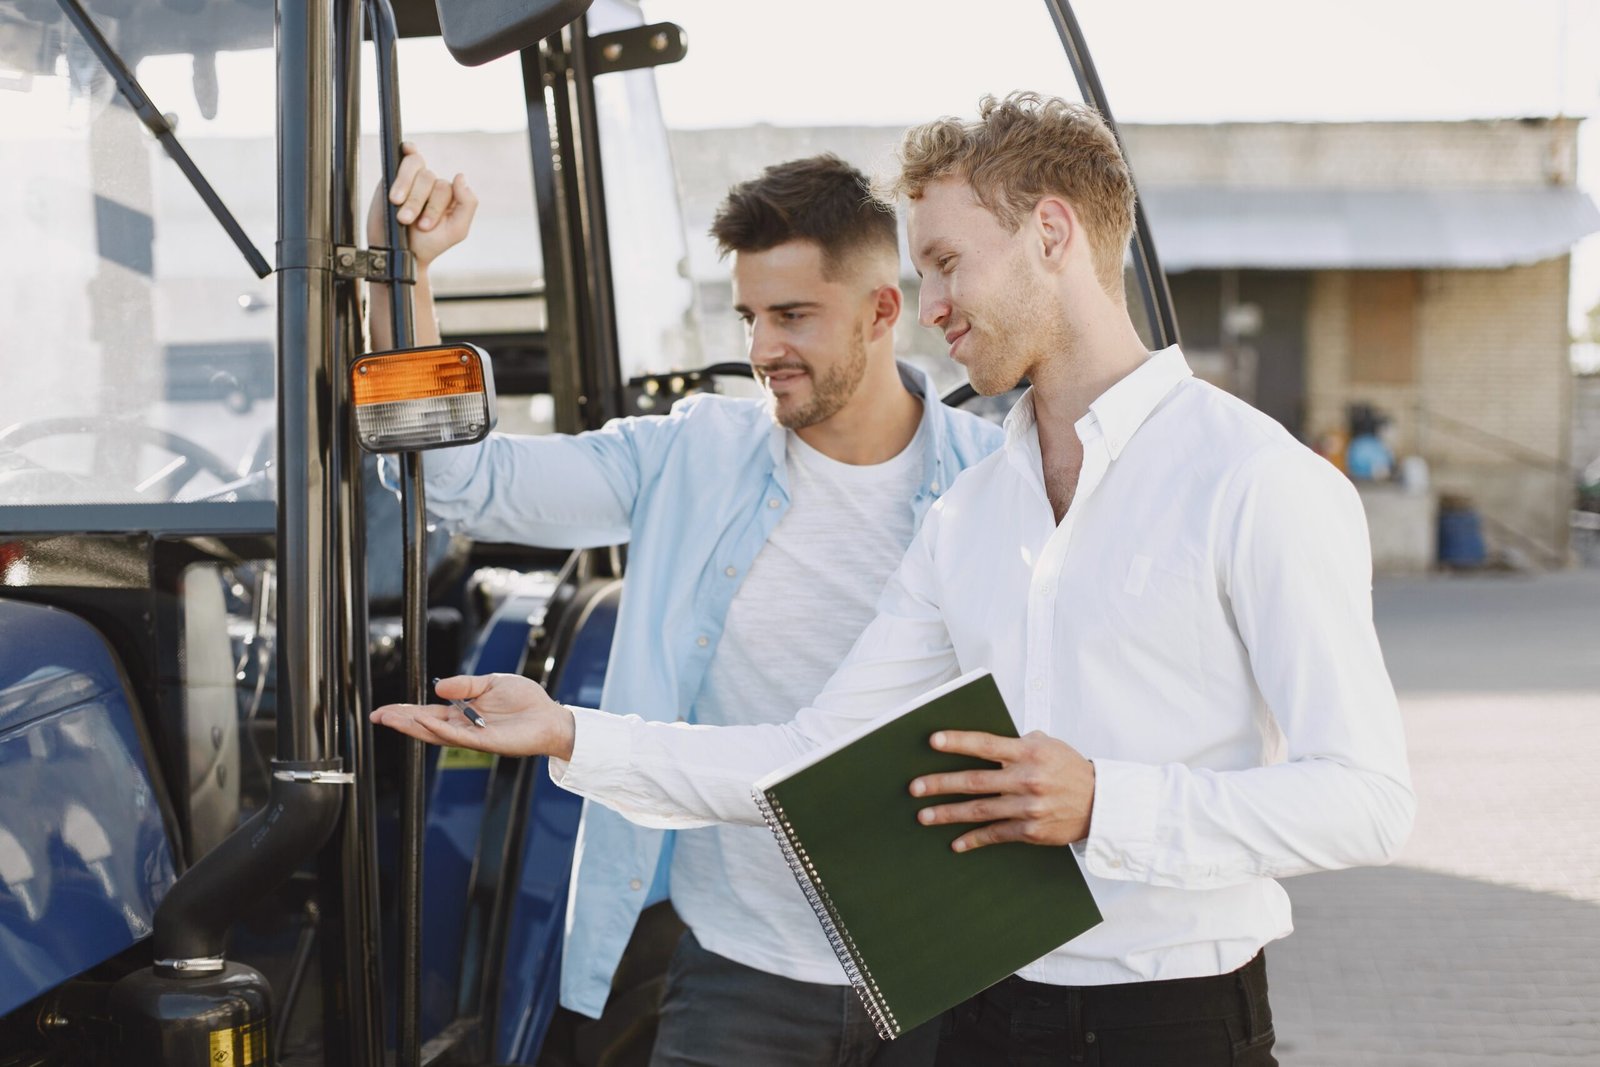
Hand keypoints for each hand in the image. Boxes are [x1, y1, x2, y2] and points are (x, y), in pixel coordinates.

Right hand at [365, 142, 477, 270]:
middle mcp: (434, 185)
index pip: (446, 188)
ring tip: (396, 206)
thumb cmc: (429, 243)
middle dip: (416, 203)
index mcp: (451, 196)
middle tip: (406, 221)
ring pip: (415, 167)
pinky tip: (407, 149)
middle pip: (428, 179)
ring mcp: (415, 179)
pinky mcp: (396, 176)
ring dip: (404, 188)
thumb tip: (460, 176)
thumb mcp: (456, 230)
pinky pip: (406, 157)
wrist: (399, 253)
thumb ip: (467, 204)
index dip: (434, 207)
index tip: (424, 226)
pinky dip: (409, 151)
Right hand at [370, 673, 574, 759]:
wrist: (550, 717)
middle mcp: (464, 727)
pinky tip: (423, 721)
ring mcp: (472, 737)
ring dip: (413, 725)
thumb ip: (465, 685)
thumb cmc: (525, 701)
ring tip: (391, 717)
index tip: (384, 709)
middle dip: (400, 720)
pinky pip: (458, 736)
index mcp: (463, 714)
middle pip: (425, 726)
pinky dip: (439, 728)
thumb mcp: (491, 682)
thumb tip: (438, 688)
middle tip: (377, 715)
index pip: (427, 713)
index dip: (406, 711)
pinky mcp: (485, 742)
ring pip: (436, 733)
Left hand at [908, 730, 1095, 851]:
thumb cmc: (1070, 769)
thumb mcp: (1049, 745)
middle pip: (975, 781)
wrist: (1101, 804)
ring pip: (979, 810)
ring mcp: (1028, 807)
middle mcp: (1026, 779)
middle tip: (914, 787)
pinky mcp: (1031, 831)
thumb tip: (987, 742)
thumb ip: (1019, 742)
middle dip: (941, 784)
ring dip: (948, 814)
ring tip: (923, 815)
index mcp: (1029, 753)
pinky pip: (996, 835)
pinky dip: (974, 839)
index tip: (933, 741)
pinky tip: (955, 843)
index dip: (958, 742)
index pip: (986, 744)